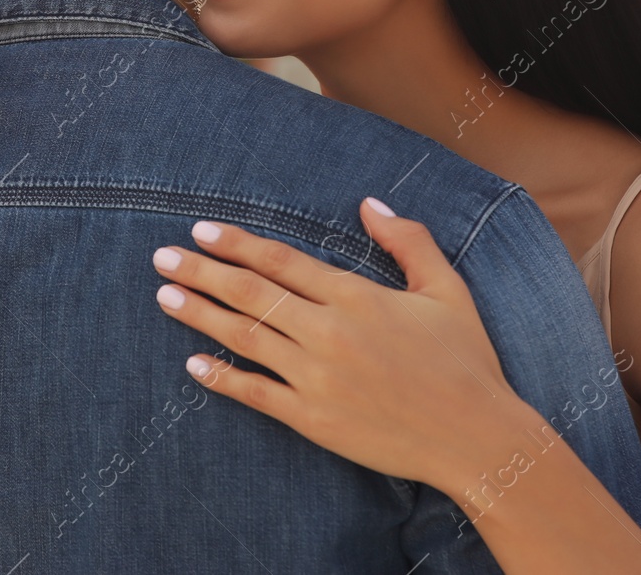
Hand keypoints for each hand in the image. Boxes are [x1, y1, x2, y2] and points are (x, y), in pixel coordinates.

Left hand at [151, 196, 529, 487]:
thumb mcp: (447, 290)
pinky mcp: (314, 419)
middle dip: (203, 271)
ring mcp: (317, 378)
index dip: (238, 243)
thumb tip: (370, 203)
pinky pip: (257, 394)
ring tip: (165, 295)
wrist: (478, 437)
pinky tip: (193, 365)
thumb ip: (408, 241)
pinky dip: (222, 378)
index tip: (202, 229)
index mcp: (356, 296)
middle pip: (251, 294)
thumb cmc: (466, 362)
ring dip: (200, 315)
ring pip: (245, 338)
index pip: (281, 261)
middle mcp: (329, 332)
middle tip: (161, 256)